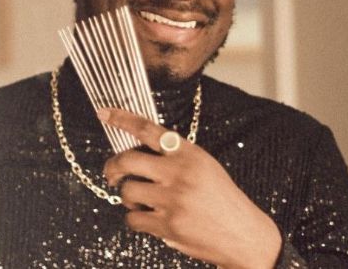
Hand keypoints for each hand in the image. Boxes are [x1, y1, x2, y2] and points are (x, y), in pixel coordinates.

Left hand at [98, 108, 280, 268]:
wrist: (243, 233)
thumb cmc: (223, 200)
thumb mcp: (205, 166)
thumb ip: (176, 157)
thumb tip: (140, 154)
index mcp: (189, 153)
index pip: (149, 129)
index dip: (123, 119)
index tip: (105, 113)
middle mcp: (179, 173)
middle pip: (127, 160)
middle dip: (112, 167)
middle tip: (112, 173)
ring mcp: (172, 200)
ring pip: (127, 192)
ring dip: (127, 197)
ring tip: (139, 201)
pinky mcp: (167, 225)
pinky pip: (133, 219)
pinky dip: (134, 219)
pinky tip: (146, 218)